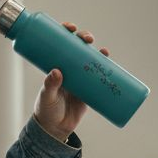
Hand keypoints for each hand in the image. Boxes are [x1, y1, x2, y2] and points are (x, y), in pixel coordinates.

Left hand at [32, 22, 109, 141]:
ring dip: (98, 52)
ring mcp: (79, 78)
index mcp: (55, 65)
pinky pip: (99, 77)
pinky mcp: (89, 90)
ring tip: (103, 51)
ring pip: (89, 60)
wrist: (55, 129)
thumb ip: (50, 85)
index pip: (60, 44)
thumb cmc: (46, 111)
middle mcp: (68, 69)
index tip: (70, 28)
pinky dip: (106, 69)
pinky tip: (111, 62)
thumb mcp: (47, 96)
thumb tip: (56, 71)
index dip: (65, 33)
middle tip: (87, 38)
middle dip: (84, 39)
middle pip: (77, 48)